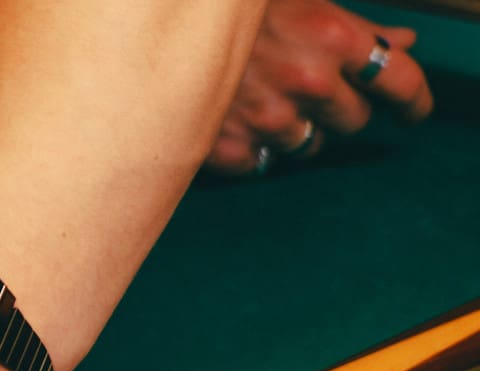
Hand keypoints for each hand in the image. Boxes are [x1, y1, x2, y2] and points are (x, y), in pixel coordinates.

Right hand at [207, 0, 431, 174]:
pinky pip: (256, 163)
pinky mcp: (224, 147)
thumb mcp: (303, 0)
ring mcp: (264, 119)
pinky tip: (230, 120)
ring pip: (305, 144)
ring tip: (260, 99)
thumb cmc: (233, 6)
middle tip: (307, 87)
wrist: (149, 22)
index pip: (401, 82)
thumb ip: (357, 27)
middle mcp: (306, 81)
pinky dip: (248, 146)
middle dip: (337, 106)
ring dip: (292, 127)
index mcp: (333, 37)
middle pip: (353, 119)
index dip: (413, 101)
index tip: (411, 111)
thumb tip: (403, 43)